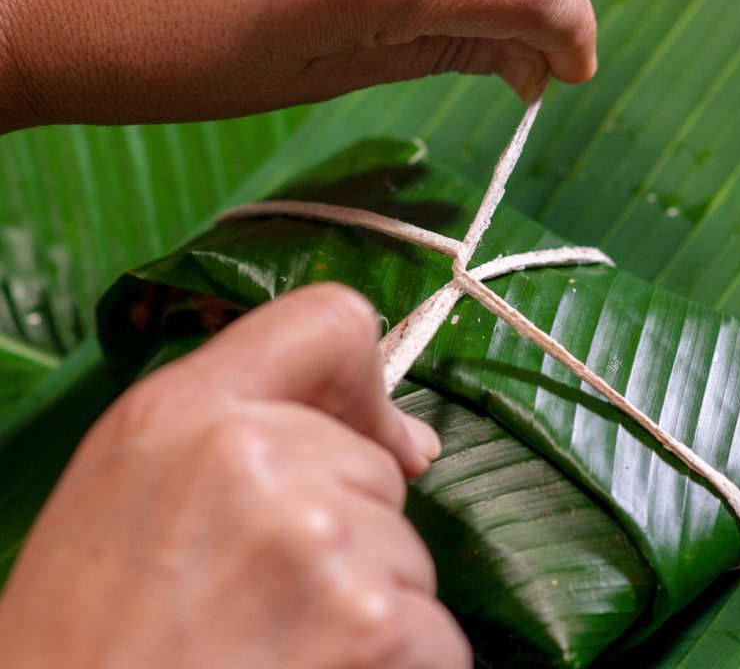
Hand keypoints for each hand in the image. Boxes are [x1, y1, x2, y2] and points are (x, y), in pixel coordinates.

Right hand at [0, 284, 468, 668]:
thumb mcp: (124, 498)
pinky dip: (398, 668)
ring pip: (406, 555)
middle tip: (259, 604)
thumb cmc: (88, 648)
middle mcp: (257, 459)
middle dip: (344, 532)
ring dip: (366, 608)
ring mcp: (321, 543)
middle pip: (374, 467)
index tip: (372, 436)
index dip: (362, 383)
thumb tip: (405, 442)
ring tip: (275, 655)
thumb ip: (243, 432)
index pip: (332, 320)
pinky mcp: (374, 628)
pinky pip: (435, 632)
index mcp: (183, 415)